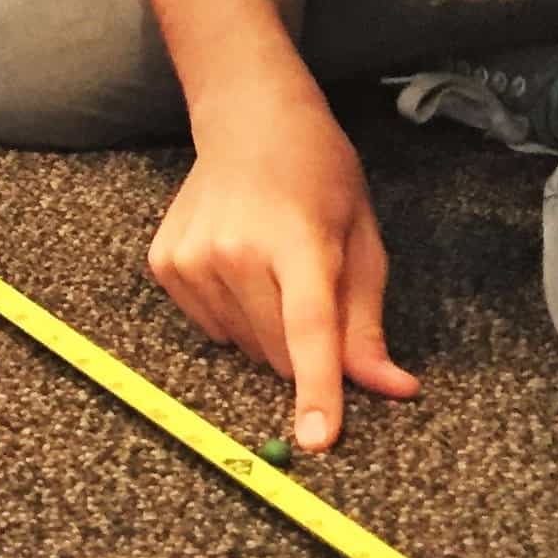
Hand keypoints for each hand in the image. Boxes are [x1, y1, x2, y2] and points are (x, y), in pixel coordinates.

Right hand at [148, 92, 418, 450]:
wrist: (248, 117)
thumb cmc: (317, 174)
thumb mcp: (361, 237)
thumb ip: (368, 320)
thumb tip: (391, 389)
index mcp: (297, 238)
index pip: (309, 328)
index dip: (318, 389)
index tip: (318, 440)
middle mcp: (236, 247)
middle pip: (277, 351)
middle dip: (302, 348)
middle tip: (308, 289)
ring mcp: (193, 253)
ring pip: (242, 346)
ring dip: (264, 331)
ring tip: (270, 268)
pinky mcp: (165, 261)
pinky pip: (208, 327)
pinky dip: (230, 315)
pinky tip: (236, 267)